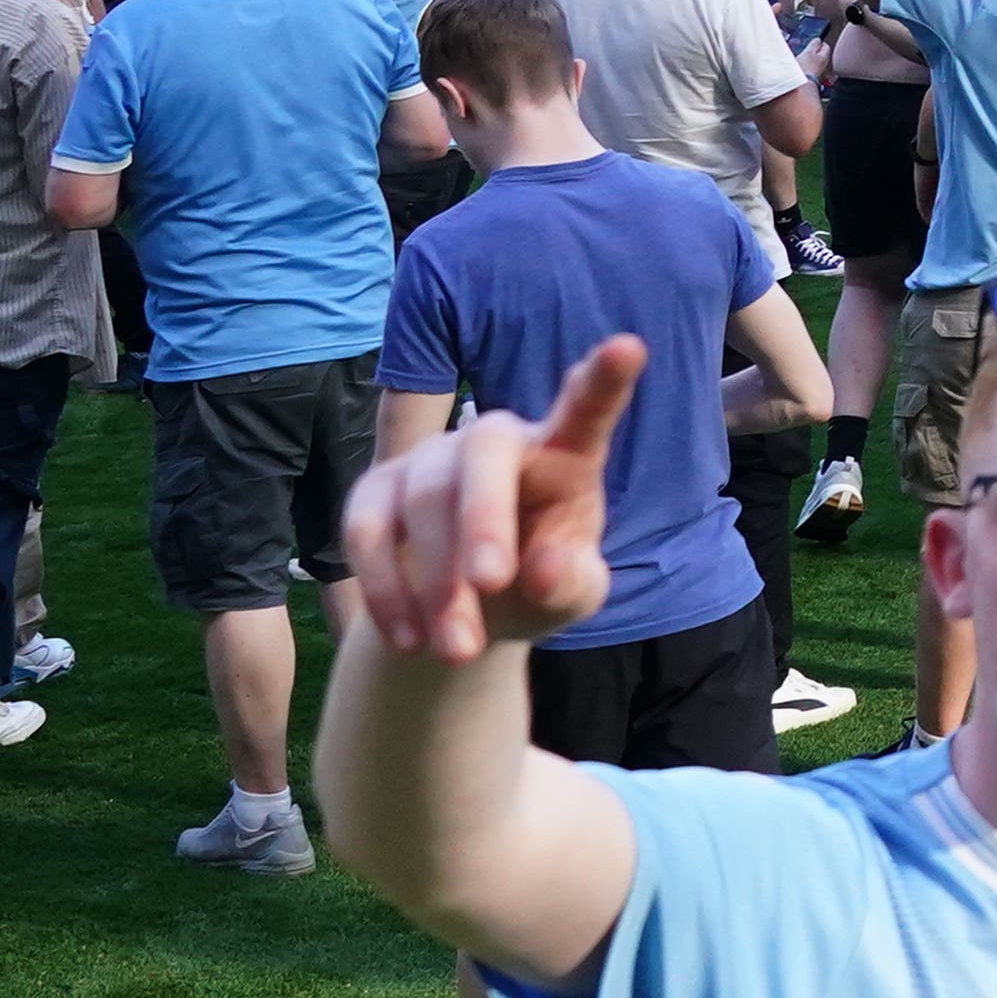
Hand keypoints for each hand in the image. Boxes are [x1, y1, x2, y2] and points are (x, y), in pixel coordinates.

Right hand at [338, 337, 639, 663]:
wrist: (468, 613)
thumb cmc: (539, 584)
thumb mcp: (570, 596)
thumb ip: (571, 582)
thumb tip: (546, 569)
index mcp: (564, 455)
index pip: (585, 412)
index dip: (604, 381)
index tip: (630, 348)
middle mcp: (496, 442)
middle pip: (483, 456)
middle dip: (484, 519)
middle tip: (492, 584)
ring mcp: (431, 459)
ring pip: (423, 502)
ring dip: (438, 583)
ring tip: (459, 649)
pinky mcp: (376, 491)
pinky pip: (366, 531)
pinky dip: (386, 590)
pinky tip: (409, 641)